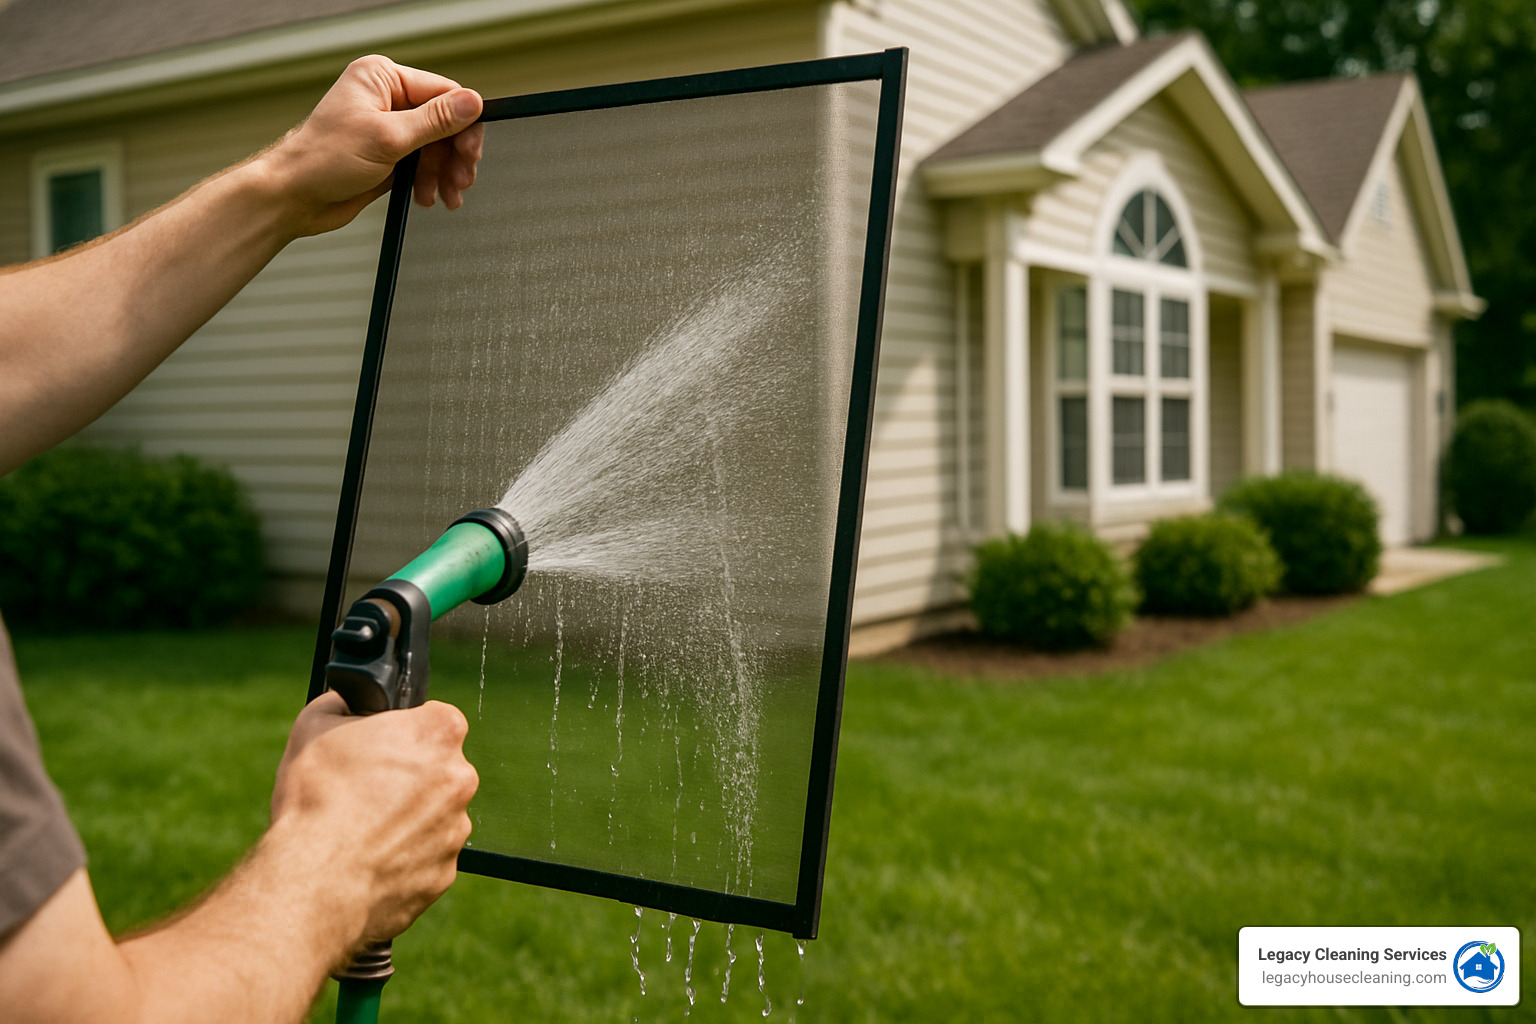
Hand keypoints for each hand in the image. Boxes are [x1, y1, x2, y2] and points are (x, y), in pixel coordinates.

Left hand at [260, 55, 485, 235]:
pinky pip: (423, 165)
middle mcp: (386, 99)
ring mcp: (388, 128)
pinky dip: (431, 183)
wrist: (295, 197)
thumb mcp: (387, 137)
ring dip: (444, 173)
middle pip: (444, 122)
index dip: (464, 122)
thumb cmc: (323, 159)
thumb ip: (435, 121)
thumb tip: (471, 102)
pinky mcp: (388, 156)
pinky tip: (428, 198)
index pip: (442, 92)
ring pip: (436, 147)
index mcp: (382, 78)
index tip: (471, 150)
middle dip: (454, 154)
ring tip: (446, 196)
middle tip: (462, 179)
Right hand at [271, 692, 478, 943]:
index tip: (378, 748)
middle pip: (437, 769)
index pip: (433, 719)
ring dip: (405, 819)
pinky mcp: (444, 873)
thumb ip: (343, 704)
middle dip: (406, 777)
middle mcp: (461, 779)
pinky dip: (401, 858)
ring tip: (358, 829)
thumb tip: (347, 702)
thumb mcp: (315, 724)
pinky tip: (366, 859)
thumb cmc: (318, 798)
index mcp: (440, 732)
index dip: (402, 731)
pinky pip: (424, 857)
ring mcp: (456, 829)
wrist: (316, 881)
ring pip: (432, 816)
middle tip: (363, 790)